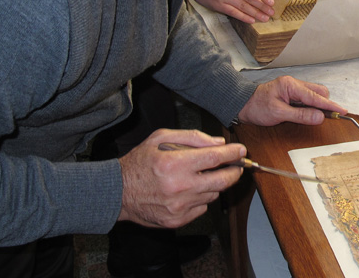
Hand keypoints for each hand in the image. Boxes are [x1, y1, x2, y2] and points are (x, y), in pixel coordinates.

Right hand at [117, 129, 245, 227]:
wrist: (118, 192)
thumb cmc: (139, 162)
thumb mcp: (160, 138)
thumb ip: (192, 137)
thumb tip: (219, 142)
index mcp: (175, 164)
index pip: (215, 157)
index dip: (232, 153)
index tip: (241, 150)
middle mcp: (180, 187)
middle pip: (223, 180)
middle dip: (235, 171)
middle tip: (237, 165)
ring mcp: (179, 206)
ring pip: (213, 194)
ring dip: (214, 184)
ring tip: (202, 176)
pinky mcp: (178, 220)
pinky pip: (202, 208)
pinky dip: (201, 198)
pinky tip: (189, 190)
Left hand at [237, 76, 347, 125]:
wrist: (242, 104)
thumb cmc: (257, 107)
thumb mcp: (279, 114)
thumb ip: (301, 115)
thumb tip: (320, 117)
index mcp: (290, 85)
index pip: (315, 96)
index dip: (330, 105)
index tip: (342, 111)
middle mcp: (294, 83)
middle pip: (319, 91)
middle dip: (324, 104)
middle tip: (326, 117)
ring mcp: (293, 87)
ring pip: (314, 94)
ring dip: (317, 105)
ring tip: (311, 117)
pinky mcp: (291, 93)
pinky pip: (307, 97)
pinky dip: (310, 105)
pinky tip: (305, 113)